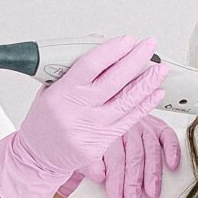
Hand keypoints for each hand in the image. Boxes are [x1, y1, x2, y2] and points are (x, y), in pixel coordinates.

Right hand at [0, 35, 164, 197]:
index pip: (91, 65)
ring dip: (147, 83)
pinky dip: (144, 106)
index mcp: (62, 92)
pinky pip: (128, 121)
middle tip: (149, 47)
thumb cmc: (43, 121)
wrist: (37, 157)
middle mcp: (78, 110)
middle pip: (114, 80)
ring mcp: (91, 127)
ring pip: (126, 101)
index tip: (128, 41)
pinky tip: (155, 93)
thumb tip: (99, 45)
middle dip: (136, 60)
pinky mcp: (101, 142)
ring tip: (160, 68)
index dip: (113, 51)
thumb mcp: (49, 89)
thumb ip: (72, 70)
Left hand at [93, 112, 182, 197]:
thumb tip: (99, 175)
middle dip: (134, 182)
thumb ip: (88, 163)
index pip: (114, 159)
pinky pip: (167, 136)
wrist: (99, 115)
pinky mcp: (157, 125)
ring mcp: (143, 125)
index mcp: (107, 131)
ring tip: (152, 194)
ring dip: (153, 173)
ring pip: (151, 149)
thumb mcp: (82, 151)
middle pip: (133, 156)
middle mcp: (126, 126)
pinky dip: (172, 150)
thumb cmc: (94, 139)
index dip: (116, 181)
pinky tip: (172, 165)